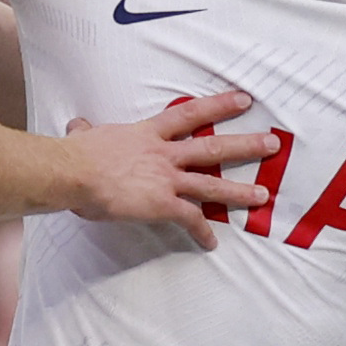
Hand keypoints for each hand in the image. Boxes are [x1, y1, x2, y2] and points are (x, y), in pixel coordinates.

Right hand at [61, 89, 277, 243]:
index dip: (219, 106)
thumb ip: (86, 132)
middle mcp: (164, 154)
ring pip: (212, 183)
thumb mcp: (83, 137)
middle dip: (246, 145)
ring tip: (263, 195)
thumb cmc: (75, 155)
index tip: (243, 100)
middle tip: (273, 144)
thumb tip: (77, 127)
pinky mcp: (162, 203)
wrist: (72, 172)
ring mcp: (166, 179)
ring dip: (239, 190)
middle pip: (214, 146)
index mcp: (147, 134)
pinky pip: (190, 219)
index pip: (190, 114)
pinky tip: (212, 244)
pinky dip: (202, 232)